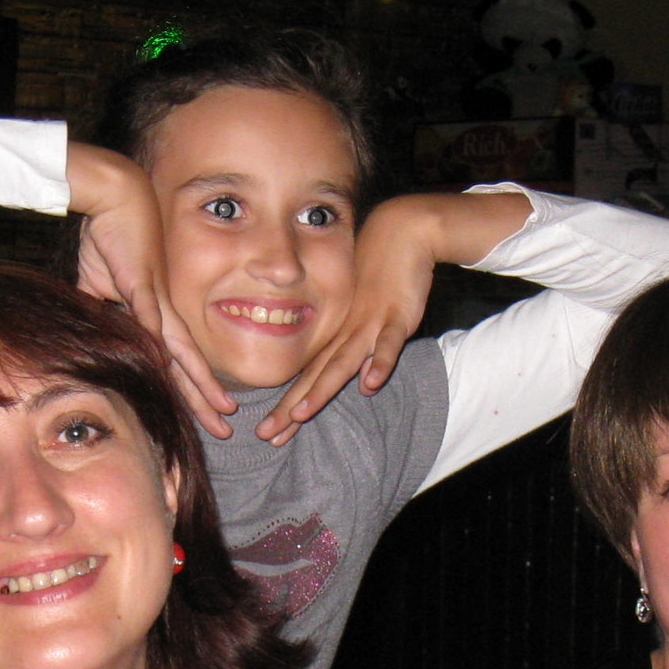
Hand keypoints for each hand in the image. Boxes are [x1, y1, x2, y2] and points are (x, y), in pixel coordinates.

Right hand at [67, 142, 236, 439]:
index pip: (175, 362)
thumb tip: (92, 332)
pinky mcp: (143, 285)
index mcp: (157, 314)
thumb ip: (102, 311)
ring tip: (224, 413)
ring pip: (182, 353)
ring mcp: (157, 300)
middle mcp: (164, 313)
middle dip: (205, 400)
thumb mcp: (101, 286)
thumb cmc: (110, 236)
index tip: (205, 414)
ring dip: (201, 385)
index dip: (188, 390)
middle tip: (226, 430)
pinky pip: (152, 322)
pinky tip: (173, 376)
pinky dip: (161, 349)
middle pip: (187, 366)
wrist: (115, 195)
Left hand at [257, 196, 437, 444]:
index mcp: (336, 335)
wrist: (401, 233)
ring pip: (342, 362)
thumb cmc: (377, 273)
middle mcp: (345, 333)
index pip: (306, 377)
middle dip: (291, 409)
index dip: (287, 407)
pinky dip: (378, 362)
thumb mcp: (361, 313)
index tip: (268, 432)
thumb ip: (359, 347)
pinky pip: (387, 344)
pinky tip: (370, 383)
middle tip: (267, 435)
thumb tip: (360, 382)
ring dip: (322, 388)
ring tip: (302, 414)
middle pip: (315, 377)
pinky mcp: (396, 317)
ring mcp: (369, 325)